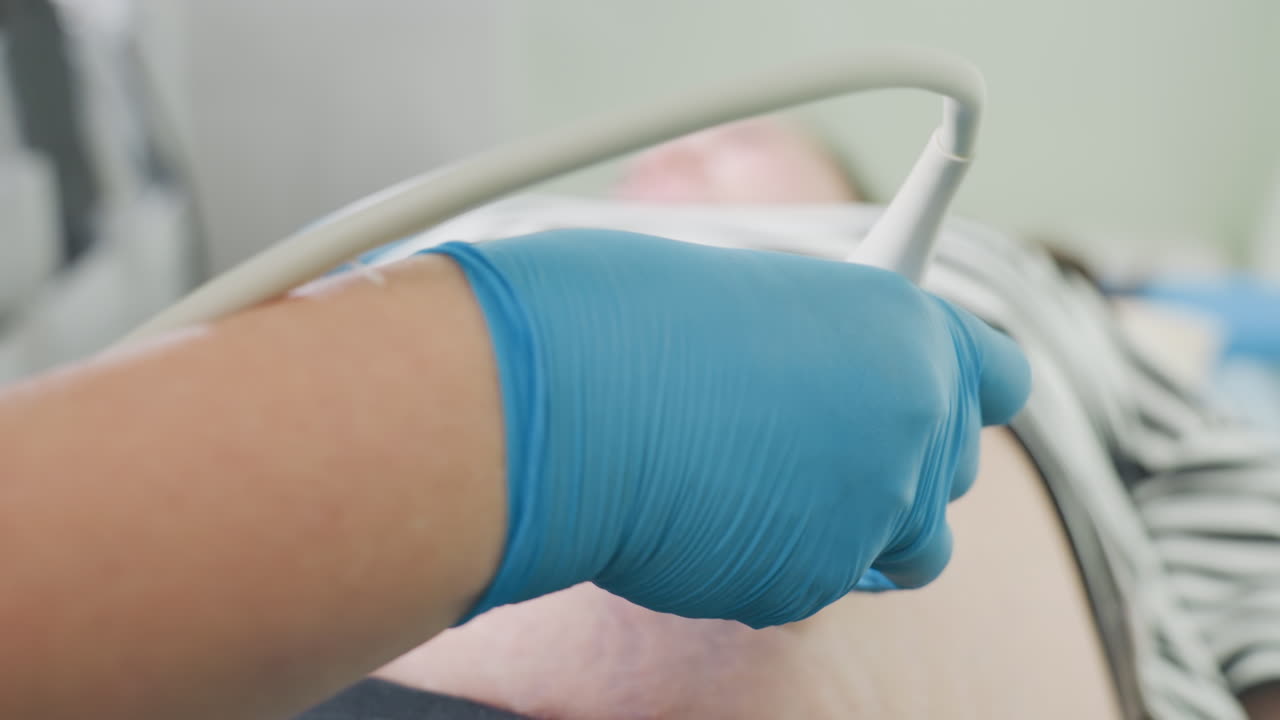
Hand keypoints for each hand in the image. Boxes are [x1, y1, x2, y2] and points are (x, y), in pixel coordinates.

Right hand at [429, 228, 1029, 627]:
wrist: (566, 398)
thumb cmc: (634, 320)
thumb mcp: (763, 303)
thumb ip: (833, 349)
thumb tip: (832, 386)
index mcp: (907, 331)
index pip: (999, 375)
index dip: (964, 391)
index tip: (935, 400)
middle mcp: (915, 423)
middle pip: (955, 474)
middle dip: (902, 467)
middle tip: (820, 445)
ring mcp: (872, 512)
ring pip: (908, 552)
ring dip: (862, 533)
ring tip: (775, 495)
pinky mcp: (811, 584)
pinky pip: (816, 583)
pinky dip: (777, 561)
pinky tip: (712, 517)